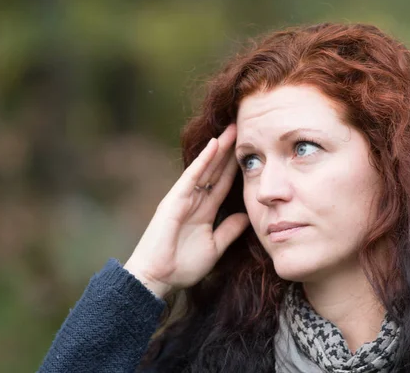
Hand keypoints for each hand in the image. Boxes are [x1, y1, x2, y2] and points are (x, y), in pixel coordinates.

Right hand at [124, 124, 248, 297]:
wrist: (157, 279)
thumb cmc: (181, 266)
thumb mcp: (215, 246)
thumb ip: (229, 230)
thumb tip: (247, 217)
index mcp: (204, 211)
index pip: (223, 184)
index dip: (236, 168)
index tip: (251, 152)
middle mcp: (194, 201)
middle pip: (216, 171)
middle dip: (230, 152)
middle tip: (245, 131)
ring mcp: (183, 198)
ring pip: (206, 168)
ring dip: (220, 149)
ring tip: (234, 130)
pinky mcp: (174, 200)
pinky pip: (192, 176)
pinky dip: (203, 160)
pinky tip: (214, 145)